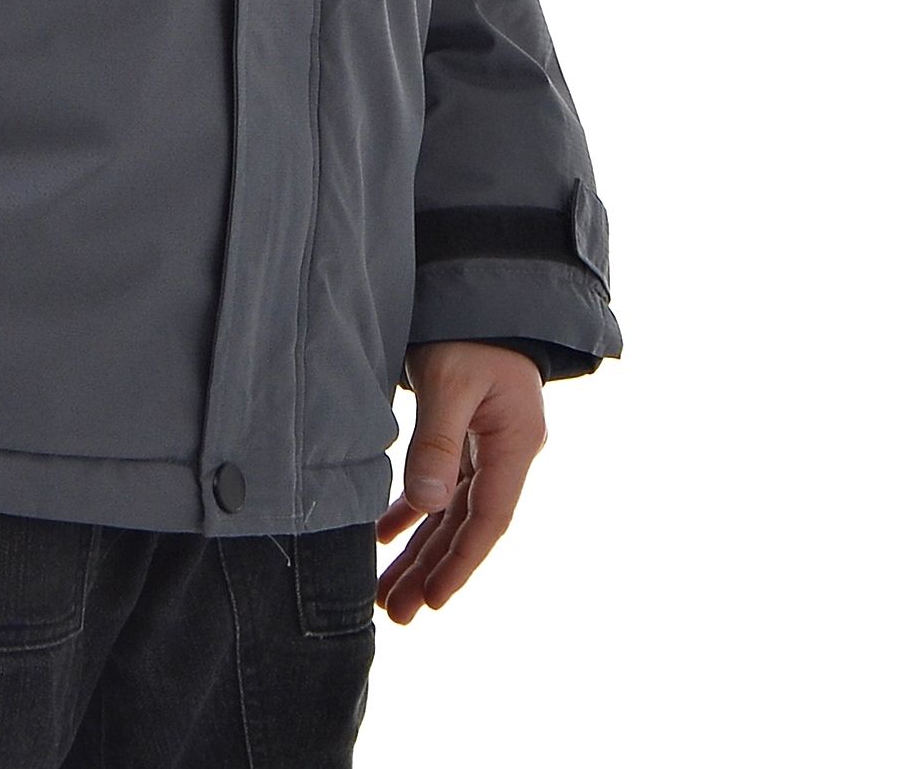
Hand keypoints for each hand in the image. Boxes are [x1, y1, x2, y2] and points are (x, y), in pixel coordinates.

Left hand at [375, 341, 547, 624]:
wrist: (477, 283)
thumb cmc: (469, 327)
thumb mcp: (451, 380)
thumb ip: (437, 439)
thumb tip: (427, 503)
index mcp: (515, 444)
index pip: (488, 519)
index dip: (460, 563)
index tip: (432, 601)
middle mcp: (504, 452)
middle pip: (467, 525)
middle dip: (432, 571)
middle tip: (398, 615)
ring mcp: (485, 444)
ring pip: (450, 511)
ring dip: (420, 550)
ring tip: (388, 593)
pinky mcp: (463, 433)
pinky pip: (439, 485)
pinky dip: (412, 510)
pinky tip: (383, 535)